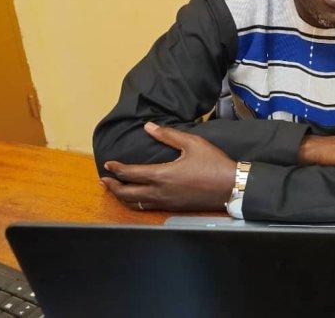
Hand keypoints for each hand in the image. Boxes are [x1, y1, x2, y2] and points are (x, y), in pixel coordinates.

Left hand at [100, 122, 235, 210]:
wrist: (230, 186)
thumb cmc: (213, 163)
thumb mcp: (192, 143)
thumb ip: (168, 135)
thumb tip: (149, 127)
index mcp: (162, 174)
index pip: (131, 173)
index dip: (116, 168)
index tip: (108, 163)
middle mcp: (160, 192)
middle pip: (127, 193)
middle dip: (112, 186)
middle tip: (104, 179)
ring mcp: (166, 202)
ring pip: (135, 203)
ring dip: (121, 196)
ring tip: (114, 190)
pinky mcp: (173, 208)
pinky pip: (147, 208)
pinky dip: (136, 203)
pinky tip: (136, 198)